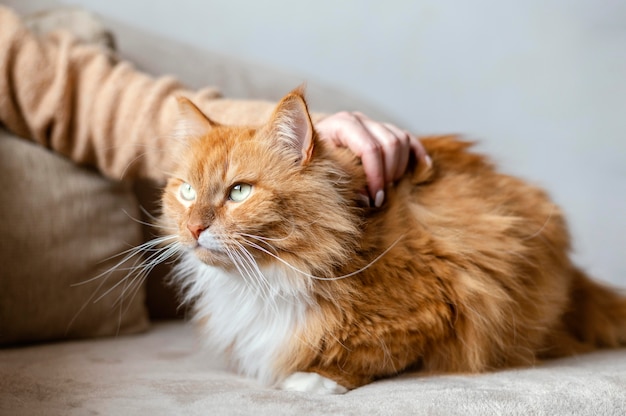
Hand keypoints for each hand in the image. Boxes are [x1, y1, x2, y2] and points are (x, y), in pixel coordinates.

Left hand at [315, 111, 429, 206]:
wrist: (305, 149)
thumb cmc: (312, 164)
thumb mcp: (320, 171)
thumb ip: (341, 181)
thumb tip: (367, 198)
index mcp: (341, 124)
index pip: (370, 148)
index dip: (377, 176)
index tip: (376, 199)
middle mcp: (359, 120)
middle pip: (390, 143)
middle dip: (389, 174)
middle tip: (381, 197)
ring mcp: (373, 124)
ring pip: (401, 140)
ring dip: (400, 168)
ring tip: (388, 188)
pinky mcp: (383, 131)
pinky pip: (409, 139)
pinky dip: (417, 153)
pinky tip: (423, 168)